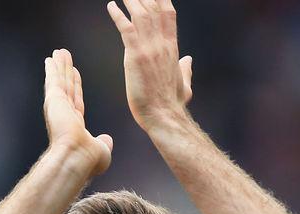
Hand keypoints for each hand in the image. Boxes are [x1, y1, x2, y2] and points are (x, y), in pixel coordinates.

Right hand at [43, 49, 112, 174]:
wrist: (77, 158)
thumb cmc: (89, 160)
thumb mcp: (101, 150)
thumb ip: (103, 143)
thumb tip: (107, 140)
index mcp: (74, 125)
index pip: (76, 101)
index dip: (76, 87)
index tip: (75, 75)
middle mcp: (64, 114)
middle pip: (66, 88)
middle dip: (65, 73)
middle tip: (63, 59)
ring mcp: (58, 107)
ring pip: (60, 81)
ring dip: (59, 67)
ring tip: (59, 53)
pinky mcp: (54, 100)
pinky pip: (54, 80)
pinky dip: (53, 69)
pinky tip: (52, 58)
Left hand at [107, 0, 192, 128]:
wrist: (164, 116)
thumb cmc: (173, 104)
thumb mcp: (184, 84)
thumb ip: (186, 69)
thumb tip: (189, 60)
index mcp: (173, 49)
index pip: (168, 15)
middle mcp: (162, 45)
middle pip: (154, 9)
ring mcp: (150, 49)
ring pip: (140, 15)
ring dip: (131, 0)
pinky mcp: (136, 56)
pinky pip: (126, 29)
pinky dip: (118, 15)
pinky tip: (111, 6)